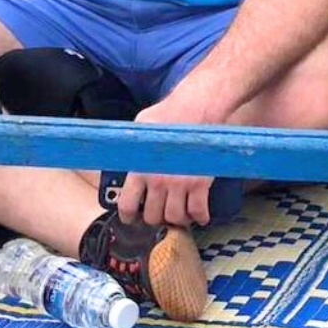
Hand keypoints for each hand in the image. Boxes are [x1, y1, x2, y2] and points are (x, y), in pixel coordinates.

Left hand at [114, 93, 226, 227]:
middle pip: (153, 216)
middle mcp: (158, 181)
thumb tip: (126, 151)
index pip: (128, 205)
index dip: (129, 217)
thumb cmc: (171, 112)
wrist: (199, 107)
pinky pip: (199, 210)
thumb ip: (134, 145)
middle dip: (156, 218)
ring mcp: (180, 184)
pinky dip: (200, 217)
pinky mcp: (201, 183)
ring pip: (176, 217)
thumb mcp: (141, 126)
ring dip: (178, 220)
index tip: (133, 218)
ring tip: (180, 216)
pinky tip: (201, 216)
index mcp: (140, 169)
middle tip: (160, 214)